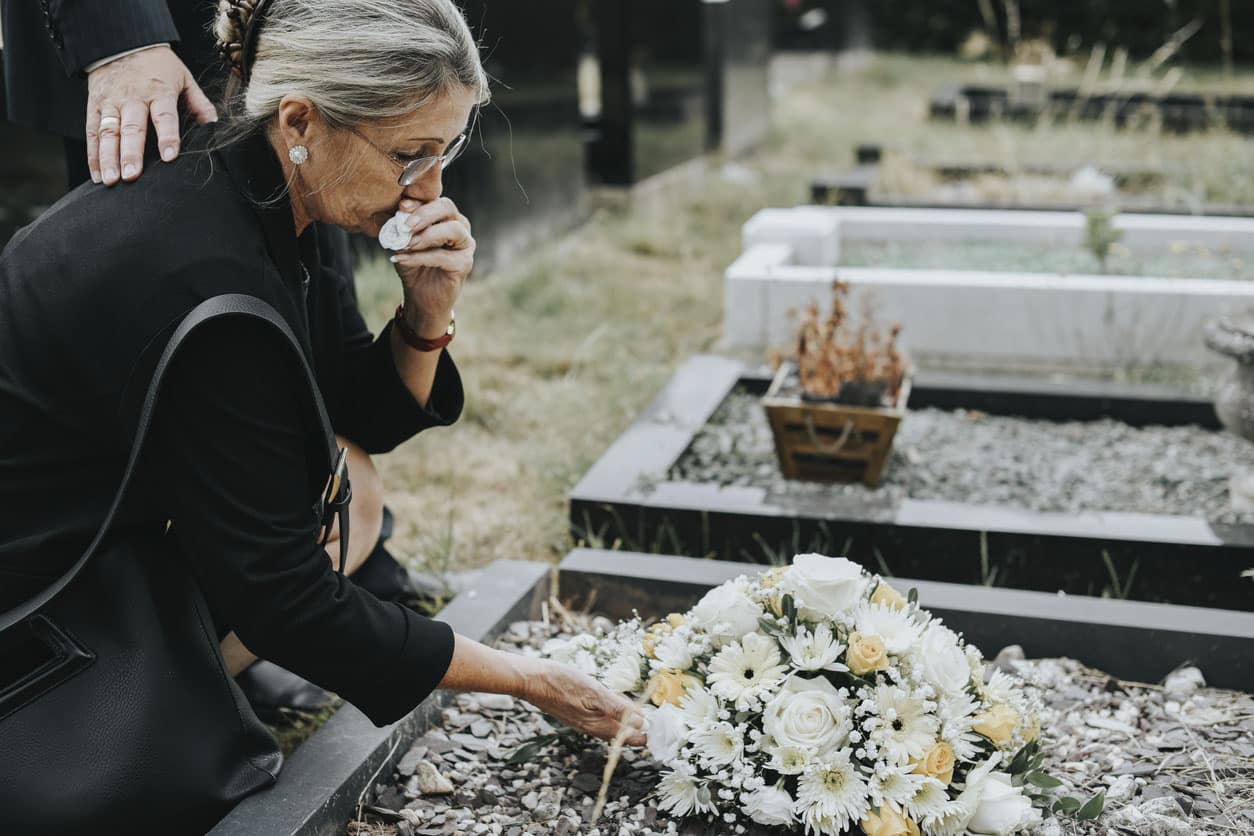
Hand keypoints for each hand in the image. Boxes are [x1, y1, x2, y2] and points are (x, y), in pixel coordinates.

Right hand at [86, 45, 217, 185]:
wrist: (120, 41)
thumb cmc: (157, 64)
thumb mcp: (183, 77)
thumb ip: (198, 102)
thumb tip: (214, 125)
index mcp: (158, 91)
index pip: (164, 116)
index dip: (167, 136)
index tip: (169, 157)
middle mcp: (132, 98)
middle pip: (131, 128)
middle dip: (131, 153)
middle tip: (132, 176)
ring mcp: (110, 102)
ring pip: (107, 132)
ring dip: (108, 158)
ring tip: (112, 180)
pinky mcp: (94, 106)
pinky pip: (92, 132)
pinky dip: (93, 155)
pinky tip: (98, 175)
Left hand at [391, 197, 473, 337]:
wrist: (420, 297)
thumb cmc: (413, 265)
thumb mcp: (402, 242)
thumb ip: (402, 226)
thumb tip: (400, 209)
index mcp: (444, 216)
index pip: (434, 200)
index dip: (418, 201)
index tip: (401, 207)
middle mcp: (459, 225)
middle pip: (447, 208)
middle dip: (425, 213)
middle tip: (406, 225)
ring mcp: (465, 244)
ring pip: (453, 230)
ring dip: (427, 235)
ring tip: (407, 244)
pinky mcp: (465, 264)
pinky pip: (444, 256)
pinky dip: (420, 257)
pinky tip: (402, 259)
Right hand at [523, 660, 647, 745]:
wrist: (531, 679)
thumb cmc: (561, 682)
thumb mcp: (593, 692)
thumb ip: (617, 708)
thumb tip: (641, 722)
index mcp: (598, 725)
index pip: (631, 737)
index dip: (648, 733)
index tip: (664, 726)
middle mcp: (592, 728)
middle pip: (623, 734)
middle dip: (641, 729)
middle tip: (659, 720)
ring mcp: (584, 721)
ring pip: (613, 728)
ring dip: (629, 722)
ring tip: (644, 715)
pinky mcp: (577, 713)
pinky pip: (602, 720)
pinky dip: (616, 716)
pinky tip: (618, 707)